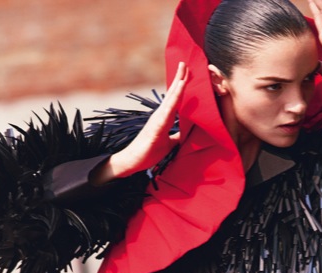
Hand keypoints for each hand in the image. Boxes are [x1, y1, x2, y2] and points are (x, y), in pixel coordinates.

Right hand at [92, 62, 188, 184]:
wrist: (133, 161)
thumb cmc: (149, 152)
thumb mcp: (169, 144)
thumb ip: (177, 136)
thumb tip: (185, 134)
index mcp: (164, 118)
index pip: (175, 99)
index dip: (182, 86)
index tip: (188, 73)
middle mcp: (160, 115)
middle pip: (173, 94)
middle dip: (180, 78)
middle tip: (187, 62)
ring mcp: (158, 119)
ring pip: (171, 99)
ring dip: (178, 85)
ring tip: (184, 71)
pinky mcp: (156, 127)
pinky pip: (168, 111)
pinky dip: (175, 100)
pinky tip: (179, 91)